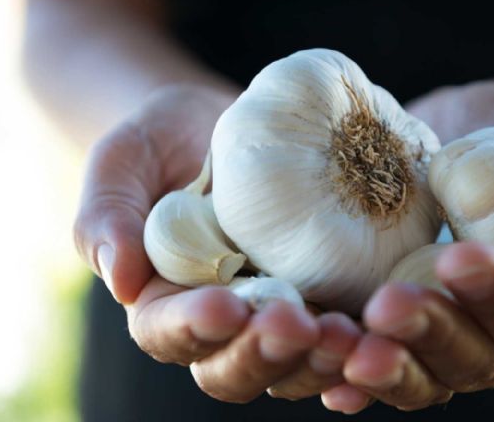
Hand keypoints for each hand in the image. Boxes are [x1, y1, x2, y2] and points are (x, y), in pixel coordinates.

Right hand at [73, 84, 360, 402]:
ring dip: (320, 360)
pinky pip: (344, 336)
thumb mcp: (126, 159)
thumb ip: (108, 212)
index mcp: (164, 302)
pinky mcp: (326, 297)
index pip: (167, 332)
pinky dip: (363, 346)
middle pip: (235, 367)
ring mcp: (279, 316)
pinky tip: (385, 334)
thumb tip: (118, 278)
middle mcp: (224, 324)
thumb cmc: (168, 140)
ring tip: (349, 334)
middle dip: (264, 354)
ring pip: (294, 366)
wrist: (229, 127)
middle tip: (296, 325)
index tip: (223, 305)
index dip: (193, 328)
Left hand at [322, 82, 493, 412]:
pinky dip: (343, 370)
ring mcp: (434, 339)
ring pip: (415, 374)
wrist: (468, 137)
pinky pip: (368, 361)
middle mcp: (492, 339)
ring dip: (381, 364)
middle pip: (468, 360)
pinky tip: (324, 369)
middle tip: (388, 305)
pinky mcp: (385, 326)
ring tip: (345, 343)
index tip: (460, 259)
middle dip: (428, 335)